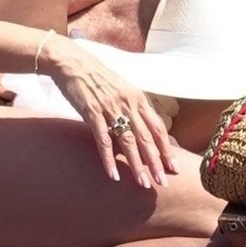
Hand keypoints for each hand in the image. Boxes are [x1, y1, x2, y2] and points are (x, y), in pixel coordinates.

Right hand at [42, 36, 178, 186]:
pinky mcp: (91, 113)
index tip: (173, 167)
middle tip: (163, 183)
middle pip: (146, 138)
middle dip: (156, 163)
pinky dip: (108, 160)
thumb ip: (133, 107)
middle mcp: (128, 104)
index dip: (166, 149)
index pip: (158, 127)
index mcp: (138, 98)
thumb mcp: (122, 89)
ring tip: (143, 184)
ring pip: (128, 142)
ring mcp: (110, 109)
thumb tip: (144, 127)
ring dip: (137, 165)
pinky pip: (103, 141)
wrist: (72, 62)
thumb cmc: (96, 76)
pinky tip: (113, 176)